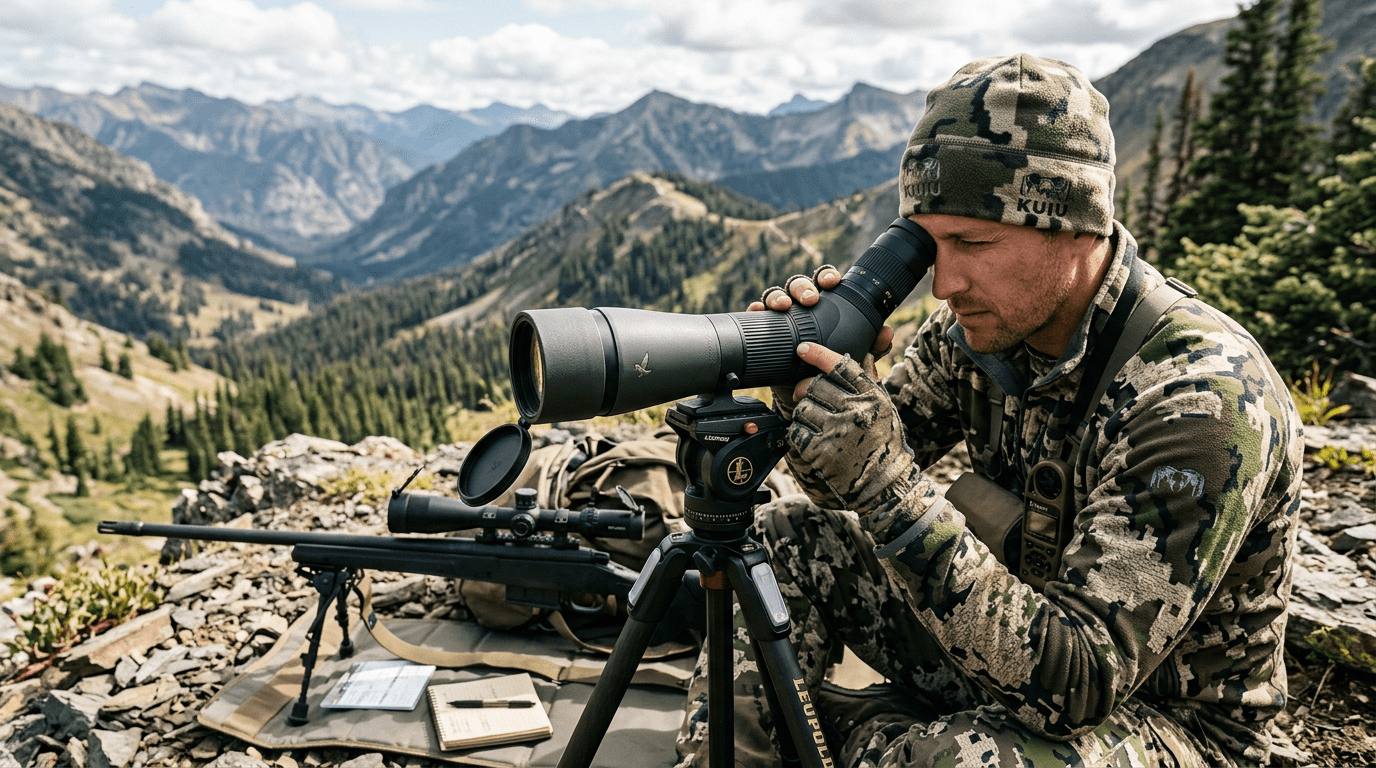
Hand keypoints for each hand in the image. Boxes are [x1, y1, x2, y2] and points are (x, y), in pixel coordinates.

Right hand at [751, 266, 895, 417]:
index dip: (827, 276)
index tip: (832, 282)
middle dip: (803, 287)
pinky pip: (757, 313)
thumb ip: (873, 347)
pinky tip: (759, 310)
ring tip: (784, 306)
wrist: (805, 397)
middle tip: (809, 299)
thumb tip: (887, 332)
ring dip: (780, 295)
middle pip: (799, 286)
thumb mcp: (855, 360)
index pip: (824, 284)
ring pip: (777, 295)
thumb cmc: (832, 370)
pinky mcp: (765, 331)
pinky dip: (757, 308)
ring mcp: (781, 318)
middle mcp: (801, 308)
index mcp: (824, 306)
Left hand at [785, 344, 915, 516]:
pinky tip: (812, 441)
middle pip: (816, 385)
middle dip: (810, 392)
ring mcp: (838, 431)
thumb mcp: (884, 408)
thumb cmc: (883, 442)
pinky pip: (796, 431)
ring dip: (804, 415)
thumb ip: (870, 381)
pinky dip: (799, 435)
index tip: (802, 349)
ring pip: (803, 408)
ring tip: (819, 426)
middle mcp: (856, 410)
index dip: (818, 354)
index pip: (841, 366)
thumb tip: (866, 353)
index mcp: (872, 396)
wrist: (884, 484)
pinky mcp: (821, 451)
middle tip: (813, 402)